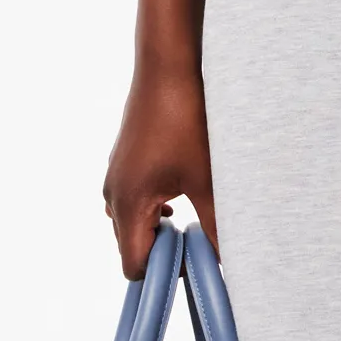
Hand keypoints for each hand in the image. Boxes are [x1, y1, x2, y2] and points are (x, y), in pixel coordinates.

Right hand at [103, 61, 215, 278]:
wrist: (167, 68)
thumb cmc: (184, 120)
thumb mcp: (206, 175)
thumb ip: (216, 221)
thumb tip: (228, 257)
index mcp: (126, 206)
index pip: (133, 266)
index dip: (163, 273)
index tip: (193, 262)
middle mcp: (112, 195)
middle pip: (130, 246)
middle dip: (162, 250)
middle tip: (198, 238)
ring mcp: (116, 176)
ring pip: (131, 221)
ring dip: (158, 227)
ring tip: (193, 214)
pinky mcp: (124, 160)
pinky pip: (132, 198)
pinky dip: (152, 206)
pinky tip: (180, 192)